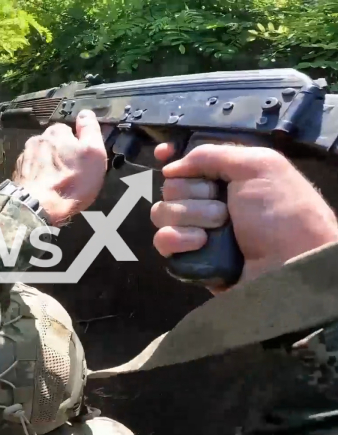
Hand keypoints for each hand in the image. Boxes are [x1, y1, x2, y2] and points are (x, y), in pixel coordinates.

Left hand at [12, 110, 107, 225]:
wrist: (39, 207)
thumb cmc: (71, 181)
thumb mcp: (93, 153)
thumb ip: (91, 130)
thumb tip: (86, 113)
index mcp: (56, 132)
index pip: (68, 130)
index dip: (77, 145)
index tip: (82, 159)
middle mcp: (37, 140)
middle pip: (53, 144)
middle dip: (61, 154)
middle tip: (71, 173)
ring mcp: (24, 157)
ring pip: (41, 157)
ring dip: (48, 166)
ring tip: (58, 182)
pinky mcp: (17, 174)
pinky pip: (31, 171)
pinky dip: (38, 177)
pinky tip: (46, 188)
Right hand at [150, 144, 337, 290]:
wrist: (289, 263)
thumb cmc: (281, 211)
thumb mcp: (258, 166)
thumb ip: (211, 154)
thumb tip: (170, 167)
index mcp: (224, 177)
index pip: (184, 162)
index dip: (170, 156)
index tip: (163, 154)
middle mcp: (206, 202)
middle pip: (169, 187)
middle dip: (193, 193)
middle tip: (223, 206)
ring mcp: (194, 231)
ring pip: (161, 212)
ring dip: (190, 215)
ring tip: (219, 226)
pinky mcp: (187, 257)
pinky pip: (162, 240)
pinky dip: (178, 239)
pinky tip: (200, 243)